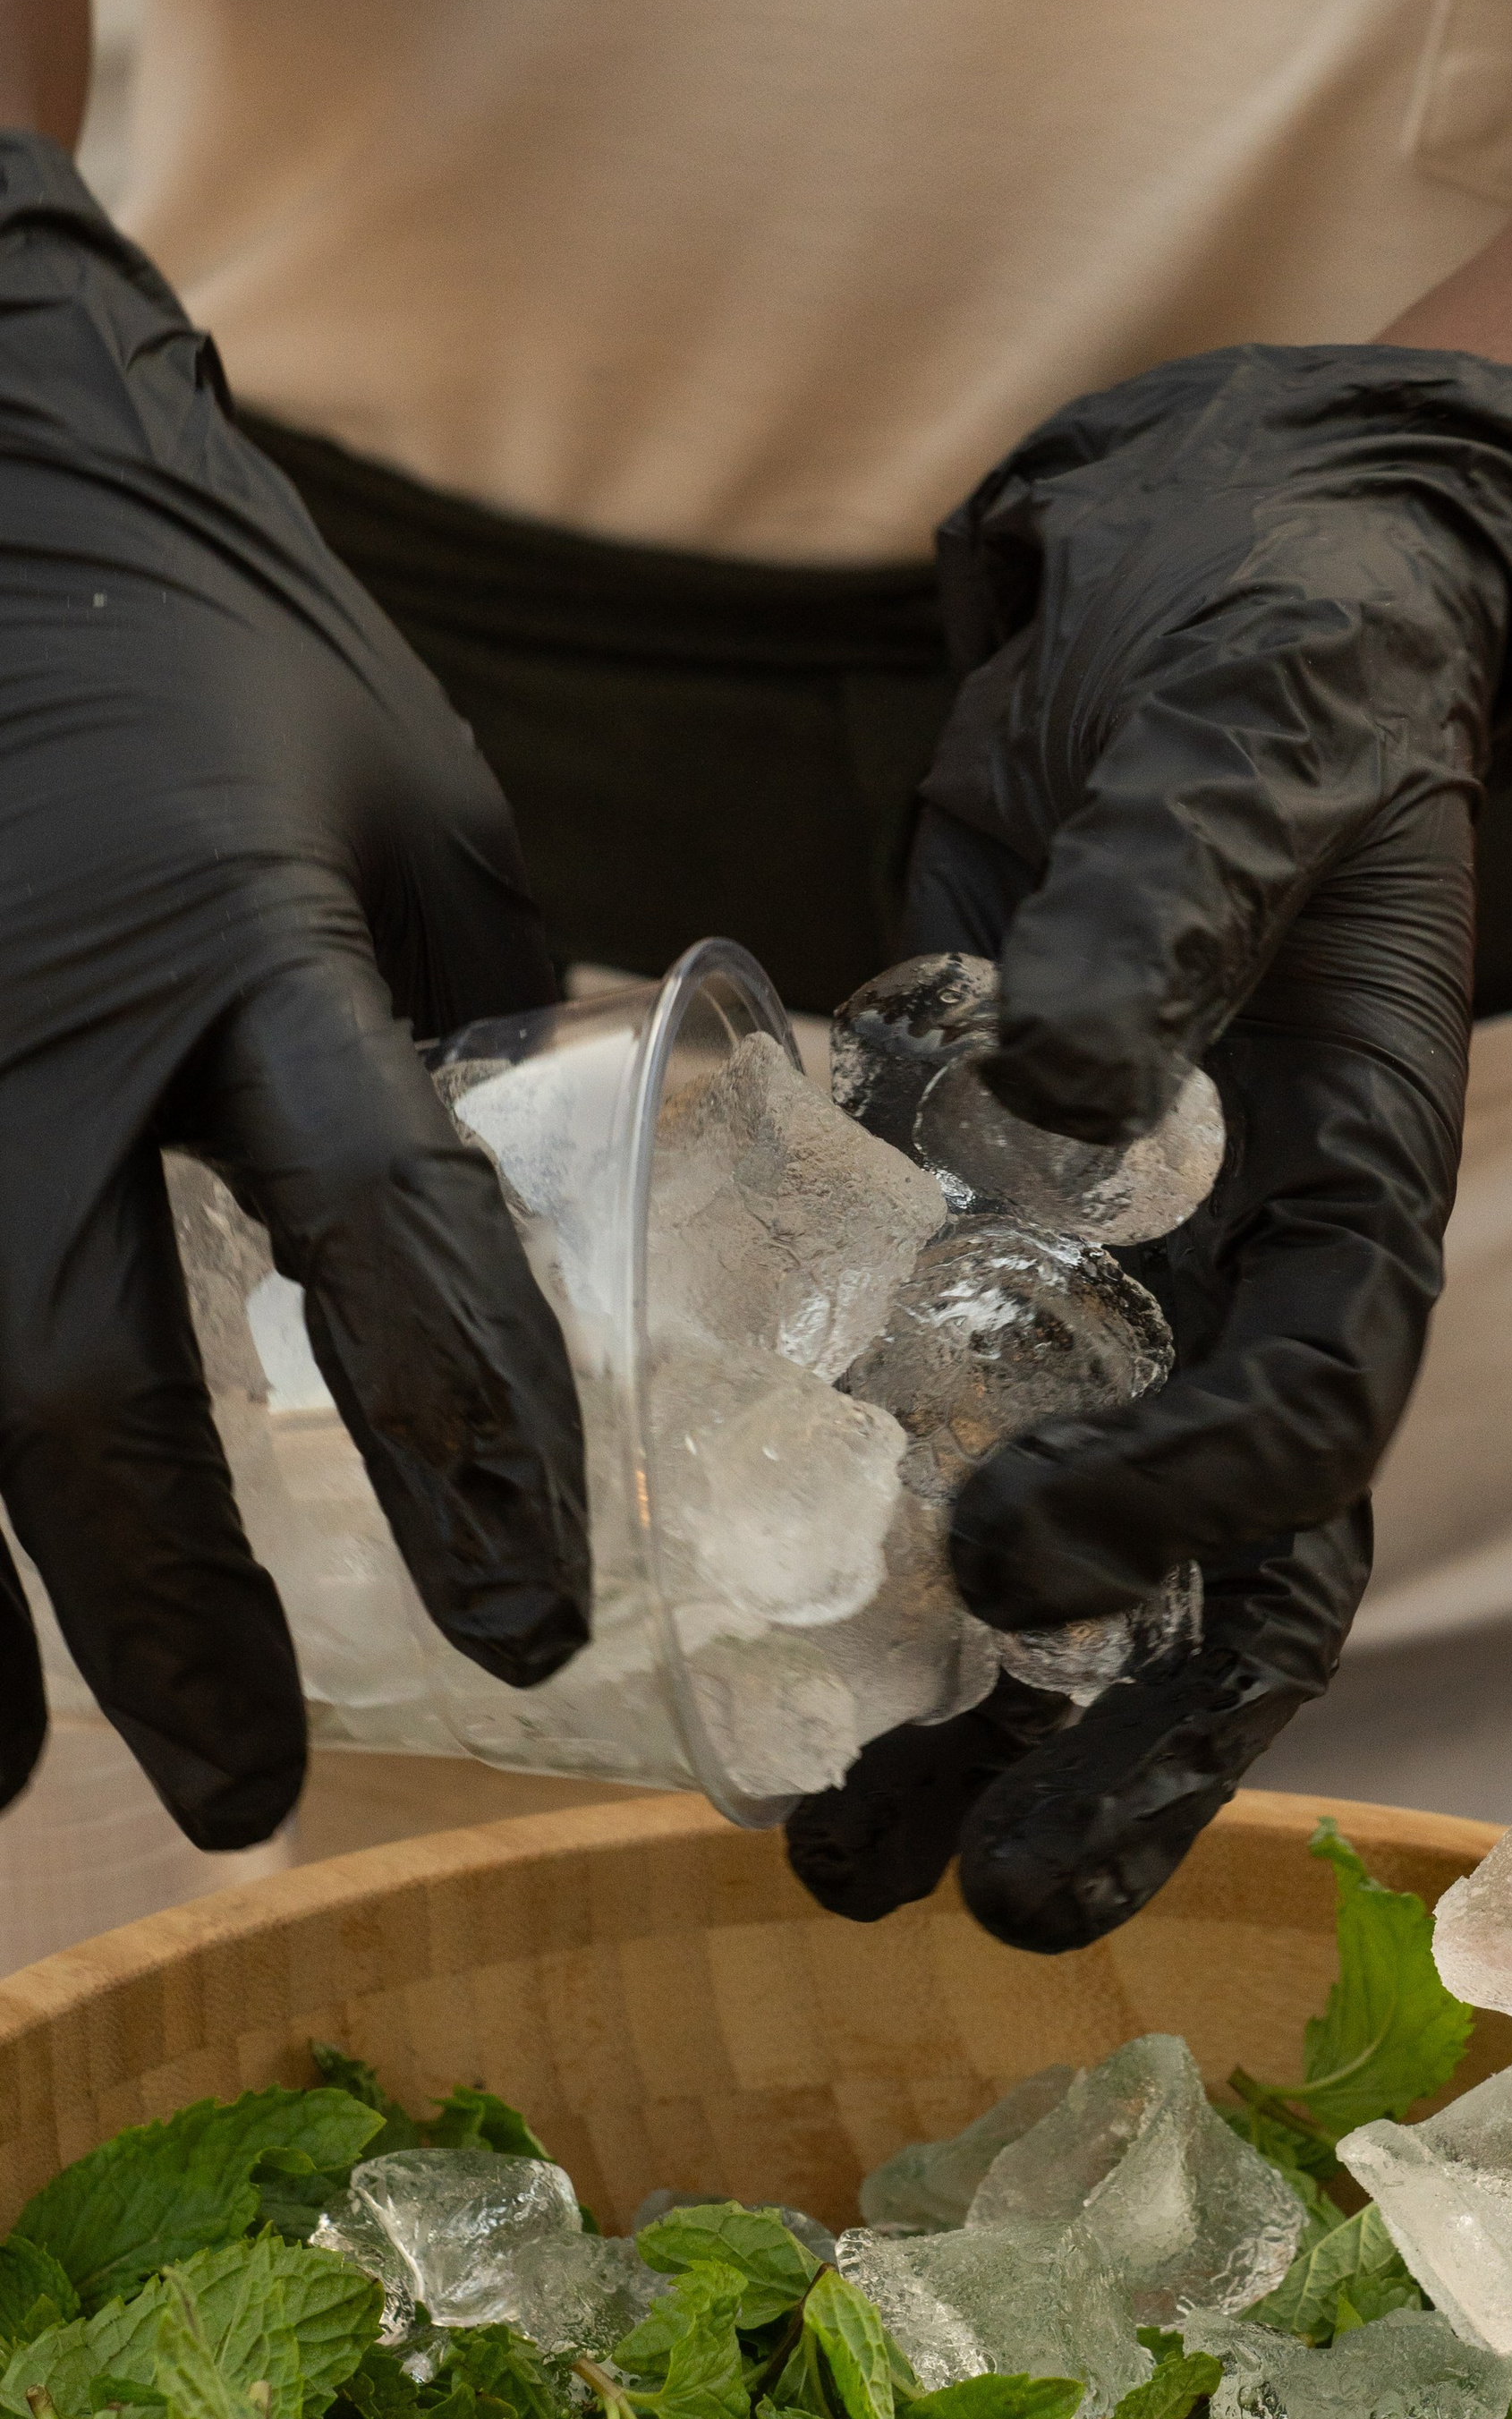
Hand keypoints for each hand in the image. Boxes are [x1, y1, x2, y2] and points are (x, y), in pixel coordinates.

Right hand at [0, 135, 587, 1846]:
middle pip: (69, 1377)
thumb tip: (550, 1157)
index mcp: (243, 941)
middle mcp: (31, 1020)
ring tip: (0, 1782)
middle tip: (251, 1788)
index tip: (537, 1627)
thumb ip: (470, 985)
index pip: (384, 1236)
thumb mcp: (394, 787)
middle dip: (165, 1615)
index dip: (468, 1453)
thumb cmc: (206, 630)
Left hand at [788, 341, 1511, 1949]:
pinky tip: (774, 1654)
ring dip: (1003, 1722)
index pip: (1314, 1396)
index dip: (1184, 1504)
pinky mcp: (1034, 1220)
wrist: (1258, 562)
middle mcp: (1268, 1256)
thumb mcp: (1239, 732)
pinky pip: (987, 1425)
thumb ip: (1172, 895)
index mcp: (1362, 1162)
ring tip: (842, 1857)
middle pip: (1243, 1571)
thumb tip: (1063, 1079)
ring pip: (1120, 1558)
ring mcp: (1157, 1261)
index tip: (1009, 1558)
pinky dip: (898, 1555)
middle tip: (970, 1900)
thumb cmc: (1281, 635)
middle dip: (1123, 1749)